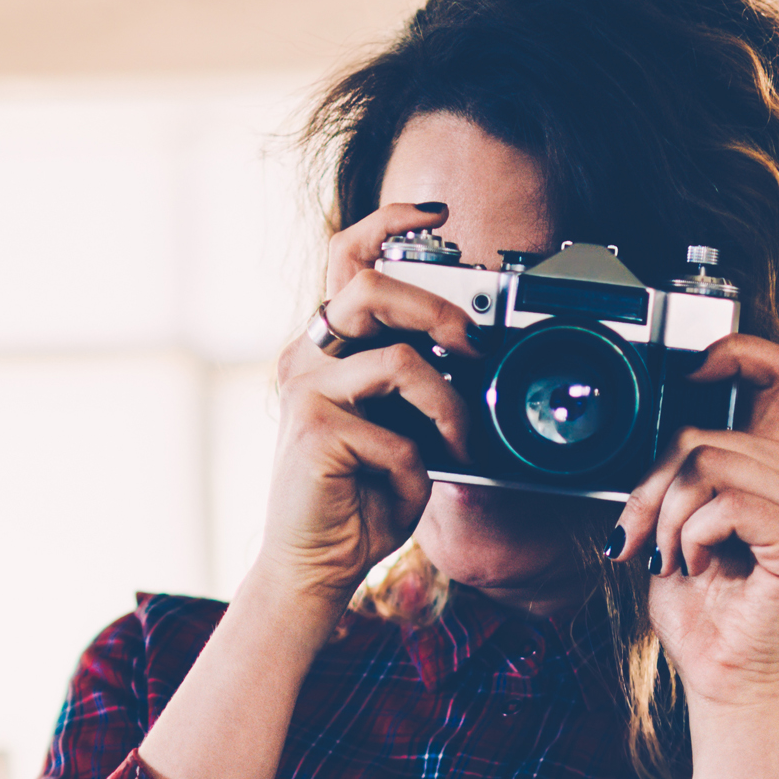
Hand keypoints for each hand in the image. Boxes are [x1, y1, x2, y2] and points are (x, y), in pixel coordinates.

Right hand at [261, 202, 476, 631]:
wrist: (317, 565)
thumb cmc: (361, 498)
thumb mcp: (402, 428)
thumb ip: (420, 384)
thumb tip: (470, 348)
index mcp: (326, 346)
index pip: (347, 257)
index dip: (389, 221)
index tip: (438, 214)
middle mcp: (307, 357)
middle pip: (371, 286)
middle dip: (439, 310)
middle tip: (473, 346)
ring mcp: (305, 390)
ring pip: (399, 361)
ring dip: (448, 405)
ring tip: (459, 442)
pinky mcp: (313, 429)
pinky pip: (396, 433)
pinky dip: (418, 464)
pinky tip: (408, 485)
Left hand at [607, 336, 778, 713]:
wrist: (723, 677)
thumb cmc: (701, 609)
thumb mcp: (674, 526)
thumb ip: (675, 476)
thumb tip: (646, 434)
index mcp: (770, 466)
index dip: (737, 353)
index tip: (692, 373)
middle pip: (703, 435)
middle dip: (651, 489)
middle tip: (642, 538)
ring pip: (707, 468)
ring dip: (669, 519)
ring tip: (675, 558)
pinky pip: (723, 507)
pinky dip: (691, 540)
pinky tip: (697, 568)